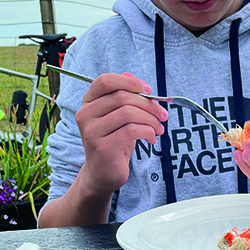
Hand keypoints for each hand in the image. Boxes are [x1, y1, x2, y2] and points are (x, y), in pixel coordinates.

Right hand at [76, 72, 166, 194]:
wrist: (102, 174)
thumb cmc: (113, 143)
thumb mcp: (118, 118)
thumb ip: (124, 97)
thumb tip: (132, 76)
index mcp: (88, 103)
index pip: (105, 81)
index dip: (130, 82)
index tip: (149, 91)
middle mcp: (86, 114)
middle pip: (123, 97)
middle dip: (149, 105)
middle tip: (163, 115)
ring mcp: (92, 131)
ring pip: (129, 113)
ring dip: (151, 120)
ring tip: (158, 129)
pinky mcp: (103, 147)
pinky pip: (132, 131)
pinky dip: (148, 132)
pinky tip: (151, 139)